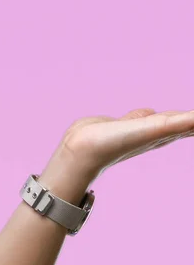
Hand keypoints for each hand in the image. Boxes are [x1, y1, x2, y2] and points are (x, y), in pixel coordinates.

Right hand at [60, 106, 193, 181]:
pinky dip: (148, 114)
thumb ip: (176, 122)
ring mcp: (139, 129)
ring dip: (178, 117)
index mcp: (166, 132)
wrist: (80, 151)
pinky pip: (140, 117)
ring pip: (164, 120)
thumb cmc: (114, 144)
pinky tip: (147, 113)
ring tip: (188, 116)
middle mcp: (156, 132)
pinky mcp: (122, 125)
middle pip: (186, 124)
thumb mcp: (149, 130)